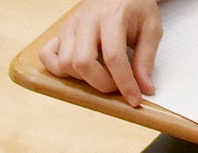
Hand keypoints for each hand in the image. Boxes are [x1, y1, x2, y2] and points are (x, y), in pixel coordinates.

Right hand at [43, 0, 164, 92]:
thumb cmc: (134, 8)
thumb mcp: (150, 28)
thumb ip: (146, 59)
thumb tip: (144, 88)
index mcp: (112, 16)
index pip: (114, 56)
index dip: (124, 83)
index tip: (134, 99)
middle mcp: (86, 20)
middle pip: (82, 63)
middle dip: (100, 83)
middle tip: (115, 85)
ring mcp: (70, 26)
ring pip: (64, 63)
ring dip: (82, 78)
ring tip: (99, 74)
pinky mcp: (60, 32)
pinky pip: (47, 56)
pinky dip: (58, 70)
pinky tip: (76, 70)